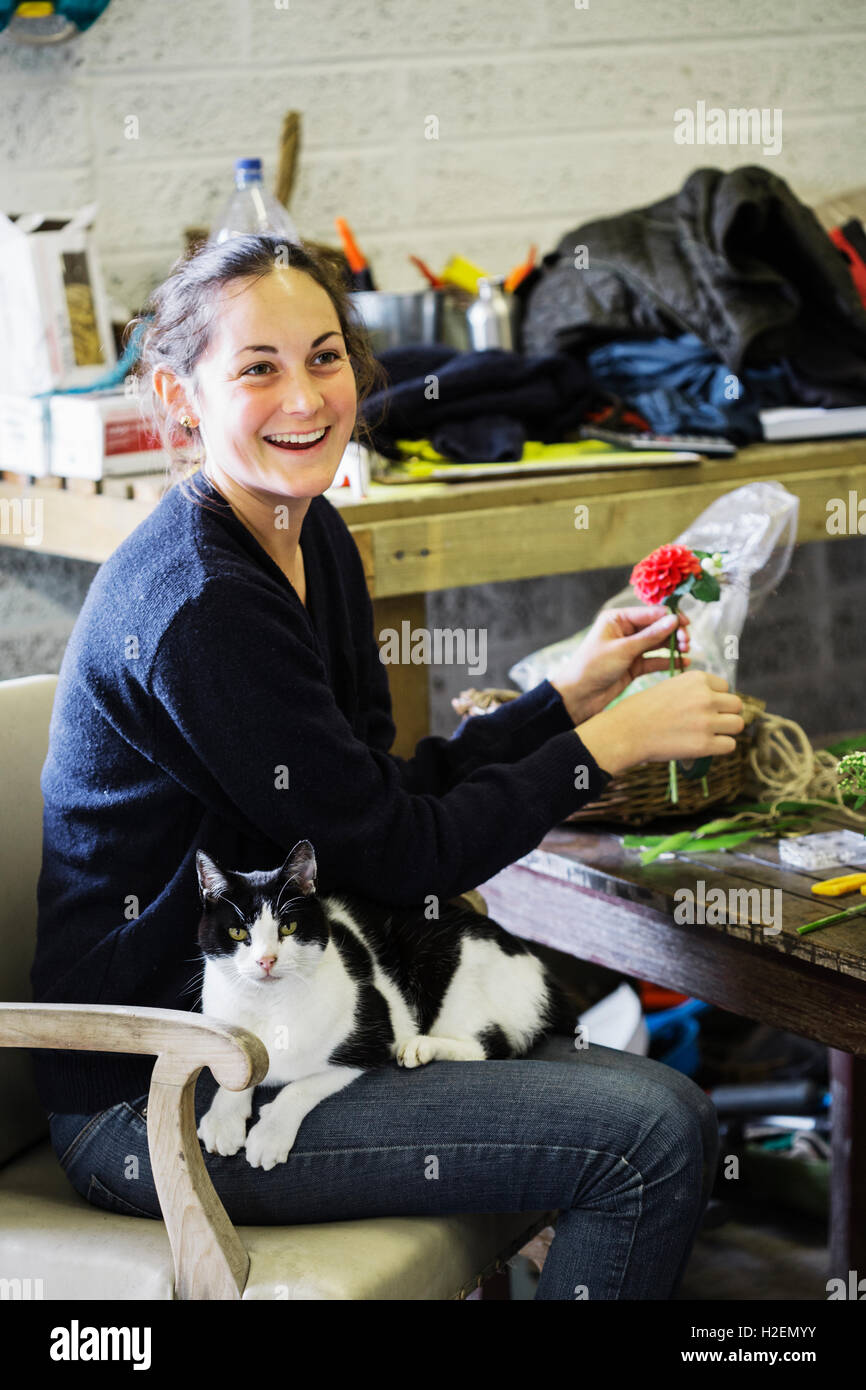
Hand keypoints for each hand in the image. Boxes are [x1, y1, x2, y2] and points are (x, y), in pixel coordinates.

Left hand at [550, 605, 690, 724]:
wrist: (578, 697)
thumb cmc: (593, 667)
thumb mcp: (623, 650)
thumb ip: (650, 636)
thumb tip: (674, 620)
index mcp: (617, 619)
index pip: (649, 613)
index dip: (669, 617)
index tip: (686, 624)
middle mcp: (625, 631)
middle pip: (656, 627)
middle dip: (673, 632)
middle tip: (686, 642)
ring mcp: (630, 649)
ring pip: (658, 643)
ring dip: (672, 646)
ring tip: (686, 650)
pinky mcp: (634, 666)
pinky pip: (655, 660)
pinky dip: (668, 661)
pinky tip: (683, 663)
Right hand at [578, 669, 743, 775]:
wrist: (624, 732)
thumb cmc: (641, 710)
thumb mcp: (669, 687)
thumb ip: (693, 691)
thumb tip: (715, 702)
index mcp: (697, 679)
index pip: (725, 688)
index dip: (716, 699)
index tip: (703, 708)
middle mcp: (705, 697)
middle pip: (736, 705)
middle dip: (726, 714)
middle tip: (711, 723)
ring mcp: (706, 721)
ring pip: (737, 725)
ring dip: (726, 731)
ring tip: (710, 735)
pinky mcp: (704, 744)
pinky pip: (729, 745)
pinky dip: (720, 748)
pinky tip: (705, 747)